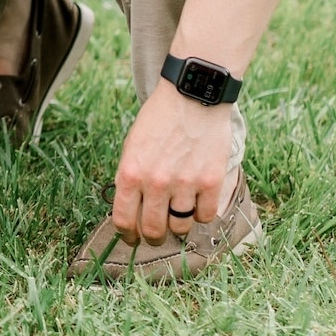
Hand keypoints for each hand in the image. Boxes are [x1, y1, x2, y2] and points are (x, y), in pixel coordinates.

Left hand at [110, 79, 236, 244]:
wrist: (192, 96)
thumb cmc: (159, 120)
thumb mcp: (132, 146)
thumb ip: (129, 178)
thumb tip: (129, 211)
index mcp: (131, 173)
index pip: (124, 221)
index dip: (127, 236)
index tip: (131, 239)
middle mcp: (156, 182)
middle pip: (153, 231)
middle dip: (153, 239)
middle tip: (156, 237)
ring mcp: (185, 183)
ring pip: (181, 228)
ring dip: (178, 227)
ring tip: (178, 218)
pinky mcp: (211, 181)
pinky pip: (206, 216)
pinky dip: (202, 215)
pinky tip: (198, 204)